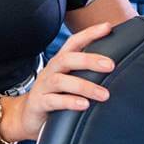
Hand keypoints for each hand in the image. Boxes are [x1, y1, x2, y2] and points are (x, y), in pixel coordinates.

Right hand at [5, 22, 114, 141]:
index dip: (89, 33)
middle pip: (66, 59)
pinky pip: (53, 101)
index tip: (107, 27)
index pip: (73, 43)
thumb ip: (84, 72)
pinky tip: (84, 104)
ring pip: (60, 81)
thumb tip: (115, 67)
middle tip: (110, 65)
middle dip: (88, 60)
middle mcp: (50, 71)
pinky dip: (69, 101)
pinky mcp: (39, 103)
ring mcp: (43, 86)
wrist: (28, 115)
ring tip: (104, 94)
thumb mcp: (68, 80)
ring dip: (84, 86)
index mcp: (59, 63)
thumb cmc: (54, 95)